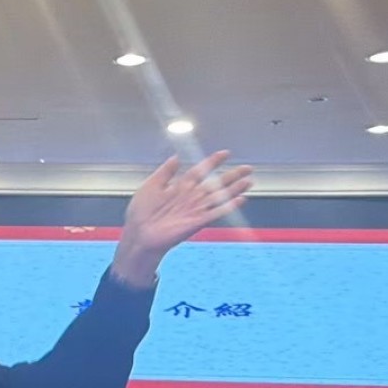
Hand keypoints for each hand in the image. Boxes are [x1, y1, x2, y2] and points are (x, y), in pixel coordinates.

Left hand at [112, 153, 253, 285]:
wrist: (139, 234)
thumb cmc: (141, 213)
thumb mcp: (151, 185)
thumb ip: (165, 172)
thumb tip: (176, 157)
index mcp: (180, 187)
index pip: (201, 170)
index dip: (213, 162)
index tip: (225, 153)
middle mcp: (191, 197)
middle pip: (216, 183)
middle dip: (232, 175)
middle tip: (247, 168)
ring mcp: (195, 209)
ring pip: (219, 197)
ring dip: (234, 189)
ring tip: (248, 181)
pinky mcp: (197, 222)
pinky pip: (216, 213)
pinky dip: (228, 206)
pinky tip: (240, 200)